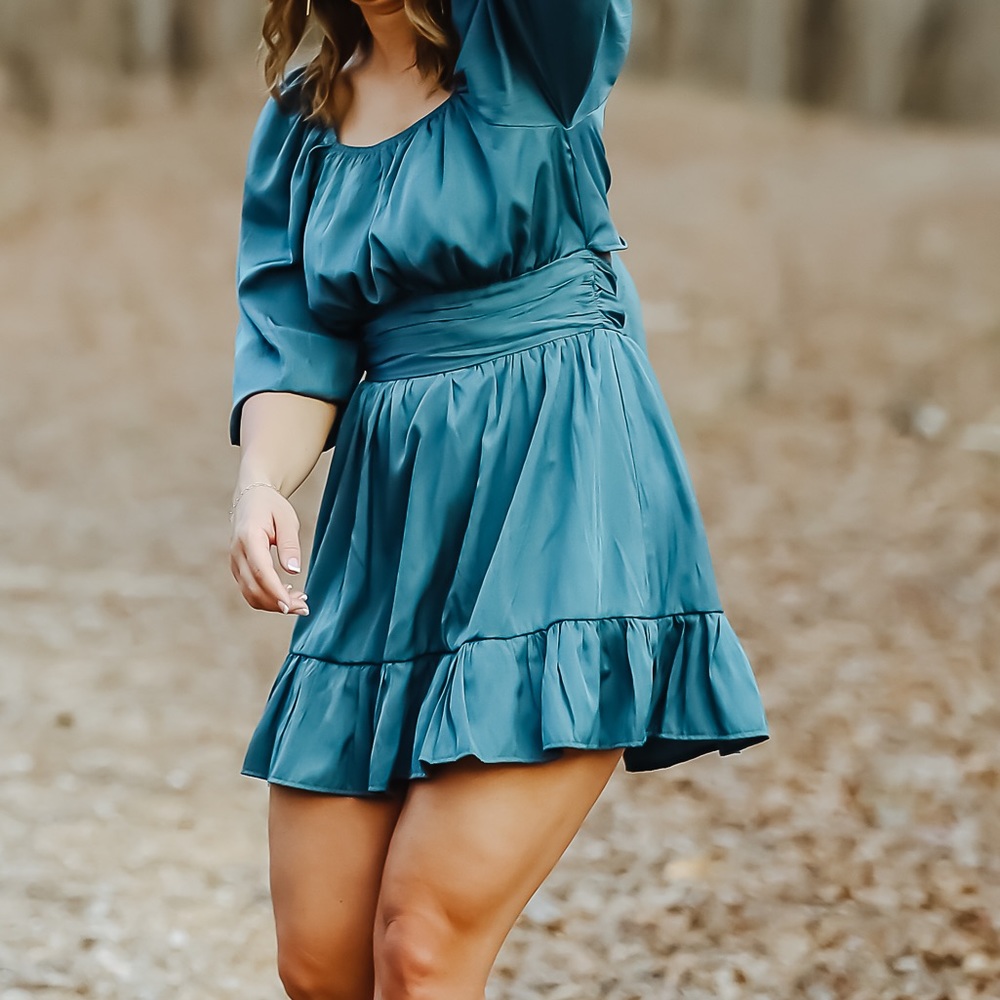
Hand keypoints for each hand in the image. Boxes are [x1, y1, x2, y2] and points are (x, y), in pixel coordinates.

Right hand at [229, 485, 309, 615]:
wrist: (251, 498)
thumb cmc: (272, 507)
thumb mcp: (287, 520)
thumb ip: (289, 545)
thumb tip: (293, 571)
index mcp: (248, 538)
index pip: (260, 571)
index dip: (275, 591)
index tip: (291, 606)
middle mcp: (237, 553)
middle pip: (253, 588)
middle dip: (278, 603)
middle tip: (305, 608)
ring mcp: (234, 563)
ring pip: (250, 594)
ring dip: (273, 604)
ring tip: (300, 603)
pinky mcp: (238, 569)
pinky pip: (249, 590)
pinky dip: (267, 598)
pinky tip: (287, 595)